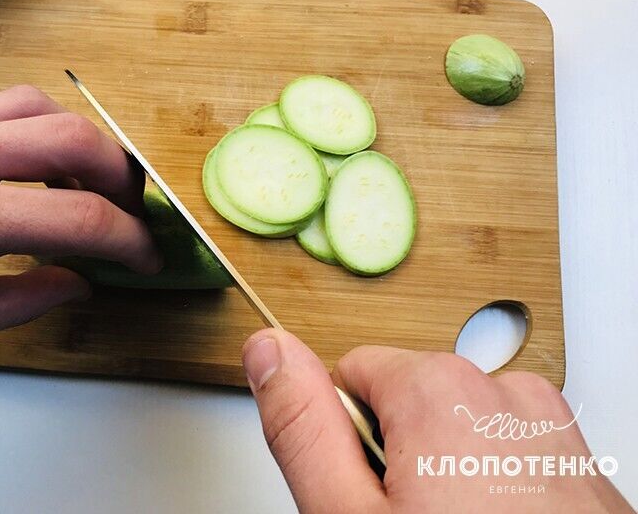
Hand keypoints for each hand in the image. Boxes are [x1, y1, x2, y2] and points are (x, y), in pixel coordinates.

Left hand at [0, 86, 161, 374]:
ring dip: (80, 141)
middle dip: (121, 178)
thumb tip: (77, 282)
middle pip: (70, 138)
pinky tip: (36, 164)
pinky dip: (35, 126)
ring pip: (34, 104)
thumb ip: (19, 300)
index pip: (77, 218)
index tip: (146, 258)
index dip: (128, 242)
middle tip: (130, 217)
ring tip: (90, 185)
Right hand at [243, 330, 632, 512]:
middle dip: (396, 457)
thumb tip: (269, 350)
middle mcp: (502, 392)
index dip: (345, 441)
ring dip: (443, 474)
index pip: (352, 373)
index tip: (366, 493)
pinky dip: (489, 487)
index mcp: (439, 390)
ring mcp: (546, 427)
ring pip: (455, 429)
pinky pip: (503, 452)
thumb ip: (300, 423)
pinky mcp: (573, 461)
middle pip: (406, 399)